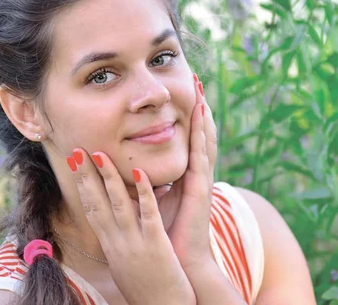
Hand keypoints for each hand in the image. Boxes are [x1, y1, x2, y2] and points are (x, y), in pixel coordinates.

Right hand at [70, 148, 195, 304]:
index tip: (75, 165)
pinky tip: (140, 173)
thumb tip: (116, 224)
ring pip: (118, 205)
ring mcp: (135, 244)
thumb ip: (120, 242)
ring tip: (100, 154)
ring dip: (108, 178)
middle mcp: (117, 244)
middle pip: (96, 204)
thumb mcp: (125, 266)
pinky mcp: (156, 246)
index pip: (91, 211)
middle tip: (77, 151)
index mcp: (111, 247)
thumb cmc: (146, 291)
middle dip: (85, 176)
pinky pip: (148, 215)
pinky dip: (143, 193)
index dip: (82, 186)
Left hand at [157, 74, 216, 269]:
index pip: (190, 138)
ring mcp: (202, 178)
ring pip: (204, 138)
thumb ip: (148, 180)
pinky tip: (199, 116)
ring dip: (203, 113)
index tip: (184, 90)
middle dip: (199, 105)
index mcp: (187, 174)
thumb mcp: (155, 198)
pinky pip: (201, 154)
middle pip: (201, 132)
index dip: (189, 114)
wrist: (181, 260)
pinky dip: (200, 134)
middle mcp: (197, 172)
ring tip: (200, 88)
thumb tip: (134, 165)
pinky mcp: (201, 187)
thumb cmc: (167, 231)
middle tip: (196, 78)